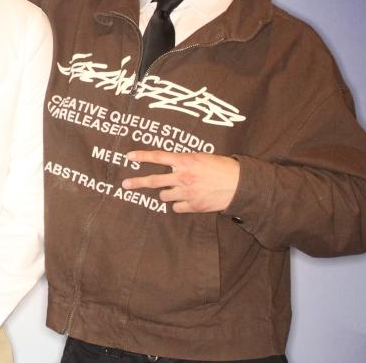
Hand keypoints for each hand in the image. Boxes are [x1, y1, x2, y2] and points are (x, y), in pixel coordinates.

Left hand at [122, 150, 238, 213]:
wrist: (240, 185)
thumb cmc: (222, 168)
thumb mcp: (202, 157)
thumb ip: (184, 161)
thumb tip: (171, 164)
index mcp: (186, 161)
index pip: (158, 156)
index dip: (142, 156)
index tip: (128, 157)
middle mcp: (183, 176)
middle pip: (154, 180)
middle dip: (137, 182)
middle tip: (125, 184)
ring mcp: (187, 192)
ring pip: (164, 196)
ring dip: (166, 193)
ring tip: (176, 189)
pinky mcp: (193, 206)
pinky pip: (176, 207)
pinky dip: (179, 204)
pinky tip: (187, 199)